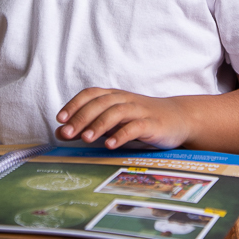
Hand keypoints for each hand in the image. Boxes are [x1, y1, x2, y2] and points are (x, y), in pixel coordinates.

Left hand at [56, 88, 190, 149]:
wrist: (178, 118)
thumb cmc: (141, 119)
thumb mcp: (113, 122)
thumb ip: (88, 125)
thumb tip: (60, 132)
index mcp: (114, 96)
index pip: (91, 94)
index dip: (74, 104)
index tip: (61, 118)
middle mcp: (125, 99)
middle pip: (100, 103)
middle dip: (82, 117)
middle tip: (67, 133)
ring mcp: (139, 110)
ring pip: (116, 112)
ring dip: (99, 124)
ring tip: (86, 138)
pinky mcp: (152, 123)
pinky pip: (135, 127)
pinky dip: (121, 134)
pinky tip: (110, 145)